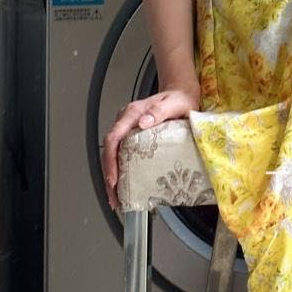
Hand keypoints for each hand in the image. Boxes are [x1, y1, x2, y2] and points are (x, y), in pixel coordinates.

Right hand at [102, 83, 200, 214]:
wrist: (182, 93)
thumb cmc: (179, 99)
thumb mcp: (173, 103)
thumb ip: (159, 111)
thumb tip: (143, 123)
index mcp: (132, 113)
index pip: (114, 138)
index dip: (110, 160)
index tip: (113, 179)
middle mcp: (126, 121)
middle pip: (110, 151)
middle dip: (109, 176)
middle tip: (114, 198)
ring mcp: (128, 129)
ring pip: (113, 155)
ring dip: (113, 177)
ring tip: (117, 198)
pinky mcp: (133, 137)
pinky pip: (122, 155)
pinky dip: (120, 172)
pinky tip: (124, 187)